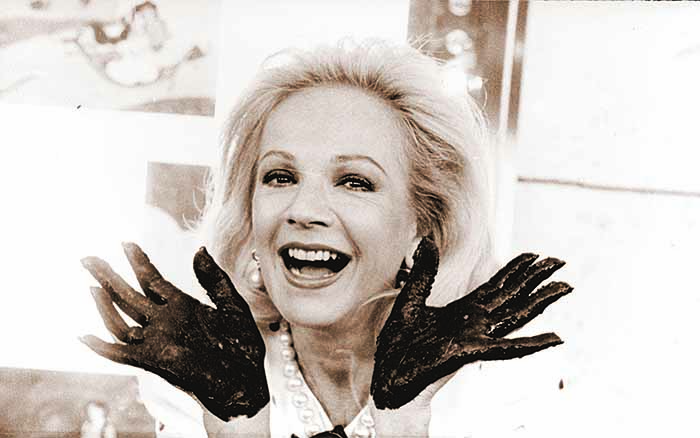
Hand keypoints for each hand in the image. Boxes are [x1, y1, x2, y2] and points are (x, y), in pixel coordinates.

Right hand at [80, 243, 268, 419]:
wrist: (246, 382)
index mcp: (182, 306)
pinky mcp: (154, 360)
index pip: (152, 280)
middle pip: (129, 295)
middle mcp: (165, 321)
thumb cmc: (242, 347)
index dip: (138, 262)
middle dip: (108, 276)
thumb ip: (214, 280)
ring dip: (104, 305)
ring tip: (92, 285)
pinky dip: (102, 348)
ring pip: (121, 320)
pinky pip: (121, 354)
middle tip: (87, 258)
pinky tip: (85, 337)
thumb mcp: (233, 306)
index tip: (126, 243)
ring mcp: (157, 340)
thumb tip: (198, 249)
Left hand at [371, 237, 571, 409]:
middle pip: (513, 296)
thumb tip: (425, 240)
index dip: (516, 269)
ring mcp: (477, 337)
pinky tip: (555, 338)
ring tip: (565, 287)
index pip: (497, 285)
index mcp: (464, 310)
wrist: (390, 372)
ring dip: (541, 301)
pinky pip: (508, 348)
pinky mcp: (472, 352)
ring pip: (517, 315)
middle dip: (536, 279)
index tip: (535, 255)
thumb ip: (424, 271)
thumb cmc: (399, 342)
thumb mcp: (411, 298)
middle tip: (560, 262)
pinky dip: (533, 344)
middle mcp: (476, 322)